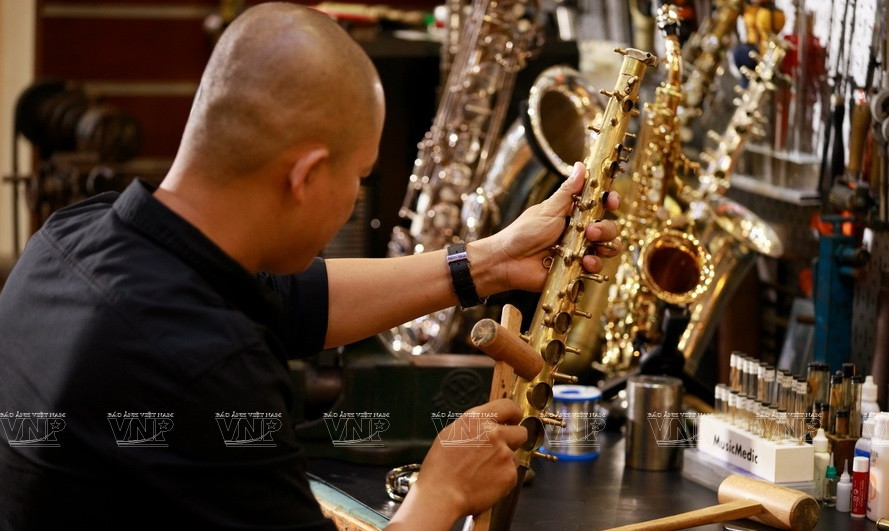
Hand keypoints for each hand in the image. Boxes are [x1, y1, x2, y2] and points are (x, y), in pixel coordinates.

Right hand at [386, 399, 526, 529]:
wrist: (441, 494)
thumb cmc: (440, 467)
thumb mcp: (451, 433)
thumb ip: (474, 426)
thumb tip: (486, 425)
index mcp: (477, 419)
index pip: (507, 406)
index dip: (514, 413)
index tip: (515, 419)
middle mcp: (494, 433)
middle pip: (521, 432)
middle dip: (514, 440)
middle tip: (502, 448)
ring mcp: (504, 454)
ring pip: (515, 455)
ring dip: (505, 461)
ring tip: (485, 471)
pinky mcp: (510, 474)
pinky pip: (512, 473)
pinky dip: (502, 478)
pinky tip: (486, 482)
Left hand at [471, 162, 621, 294]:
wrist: (507, 261)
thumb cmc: (524, 232)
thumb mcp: (548, 209)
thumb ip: (568, 191)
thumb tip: (581, 165)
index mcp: (574, 214)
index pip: (600, 205)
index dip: (610, 201)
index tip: (611, 201)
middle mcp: (580, 232)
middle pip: (609, 227)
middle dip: (606, 228)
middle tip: (591, 231)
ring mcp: (580, 251)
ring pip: (607, 248)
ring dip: (604, 246)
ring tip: (589, 246)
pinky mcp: (577, 270)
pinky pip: (595, 268)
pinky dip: (593, 264)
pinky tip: (584, 262)